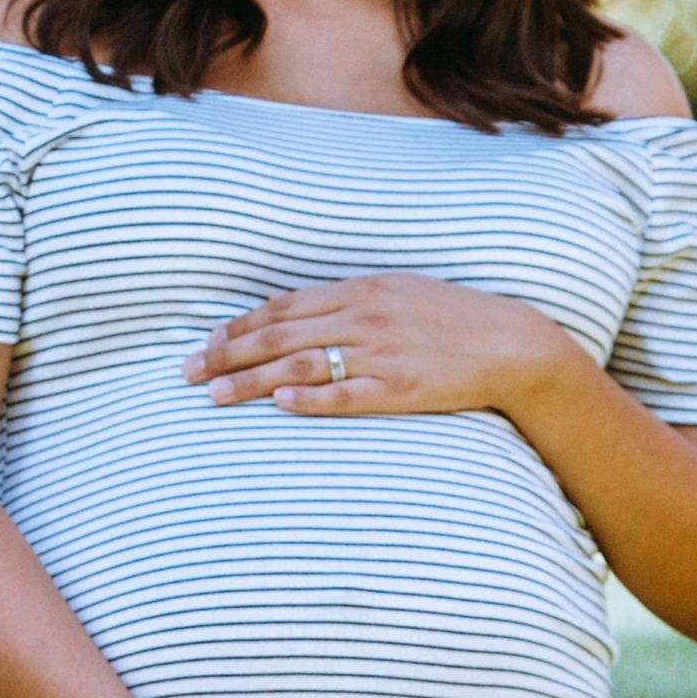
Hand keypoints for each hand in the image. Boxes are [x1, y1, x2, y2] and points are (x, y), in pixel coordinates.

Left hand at [180, 274, 577, 416]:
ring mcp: (380, 354)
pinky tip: (278, 407)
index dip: (239, 327)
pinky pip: (345, 396)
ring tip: (214, 396)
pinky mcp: (399, 389)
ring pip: (300, 367)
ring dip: (251, 381)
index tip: (205, 342)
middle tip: (187, 373)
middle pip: (278, 337)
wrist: (509, 343)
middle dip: (227, 355)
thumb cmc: (449, 318)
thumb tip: (288, 309)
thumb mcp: (394, 293)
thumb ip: (343, 301)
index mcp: (359, 290)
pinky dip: (310, 401)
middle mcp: (362, 318)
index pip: (282, 308)